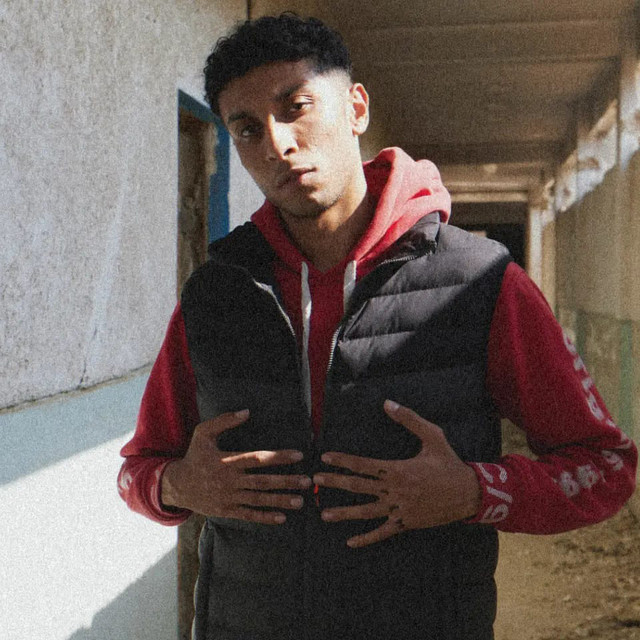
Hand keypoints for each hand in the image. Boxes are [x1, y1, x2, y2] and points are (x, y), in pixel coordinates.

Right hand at [161, 410, 310, 523]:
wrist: (177, 485)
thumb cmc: (195, 455)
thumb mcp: (204, 433)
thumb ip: (224, 421)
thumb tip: (247, 412)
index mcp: (227, 460)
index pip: (257, 458)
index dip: (279, 457)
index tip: (299, 455)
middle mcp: (229, 480)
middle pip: (262, 481)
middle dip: (286, 482)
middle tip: (308, 482)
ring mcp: (228, 497)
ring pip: (258, 500)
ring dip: (280, 501)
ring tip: (301, 501)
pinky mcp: (226, 511)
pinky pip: (248, 515)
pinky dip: (265, 517)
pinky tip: (282, 518)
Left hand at [313, 400, 481, 546]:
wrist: (468, 493)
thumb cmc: (448, 462)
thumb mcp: (432, 436)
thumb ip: (408, 419)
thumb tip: (387, 402)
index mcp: (397, 469)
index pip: (363, 464)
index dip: (342, 460)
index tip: (325, 458)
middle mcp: (394, 490)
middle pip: (358, 486)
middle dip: (335, 483)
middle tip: (315, 481)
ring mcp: (399, 509)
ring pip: (366, 512)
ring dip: (344, 513)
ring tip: (324, 515)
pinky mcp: (406, 523)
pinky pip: (382, 533)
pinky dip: (366, 539)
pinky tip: (350, 543)